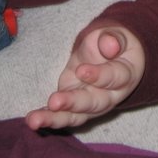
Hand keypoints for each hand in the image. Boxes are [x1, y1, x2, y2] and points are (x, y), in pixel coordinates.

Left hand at [25, 21, 144, 129]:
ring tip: (35, 121)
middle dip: (73, 103)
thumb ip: (113, 39)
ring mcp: (90, 104)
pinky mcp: (74, 107)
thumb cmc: (115, 44)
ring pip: (76, 116)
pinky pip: (63, 116)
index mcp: (125, 75)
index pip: (114, 78)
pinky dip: (48, 119)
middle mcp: (109, 96)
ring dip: (55, 119)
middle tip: (54, 102)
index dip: (98, 76)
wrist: (111, 55)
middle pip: (93, 103)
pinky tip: (32, 120)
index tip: (81, 70)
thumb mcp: (118, 36)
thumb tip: (110, 45)